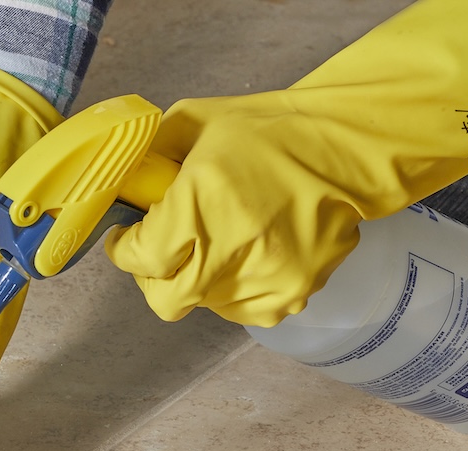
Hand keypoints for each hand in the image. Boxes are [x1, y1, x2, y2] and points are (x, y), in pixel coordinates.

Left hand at [105, 0, 467, 326]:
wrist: (346, 147)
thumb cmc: (266, 131)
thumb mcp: (193, 124)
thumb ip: (149, 157)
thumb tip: (121, 183)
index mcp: (197, 207)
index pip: (139, 259)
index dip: (124, 250)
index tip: (123, 238)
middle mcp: (228, 253)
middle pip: (164, 299)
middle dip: (153, 276)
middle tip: (158, 252)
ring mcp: (262, 281)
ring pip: (203, 305)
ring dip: (197, 280)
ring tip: (215, 243)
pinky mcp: (290, 295)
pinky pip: (243, 310)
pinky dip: (235, 289)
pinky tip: (246, 254)